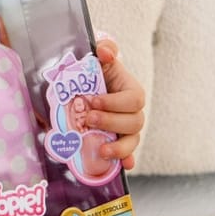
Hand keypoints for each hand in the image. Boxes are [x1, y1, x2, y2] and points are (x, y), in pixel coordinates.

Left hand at [88, 38, 144, 169]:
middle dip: (111, 122)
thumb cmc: (93, 72)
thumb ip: (105, 49)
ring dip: (119, 147)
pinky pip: (126, 154)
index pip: (133, 99)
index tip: (93, 100)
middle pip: (134, 122)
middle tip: (88, 119)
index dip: (115, 103)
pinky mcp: (116, 141)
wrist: (80, 87)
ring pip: (132, 141)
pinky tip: (122, 166)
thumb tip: (105, 51)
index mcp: (130, 90)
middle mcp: (131, 112)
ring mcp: (125, 129)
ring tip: (101, 150)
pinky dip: (125, 160)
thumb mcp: (98, 57)